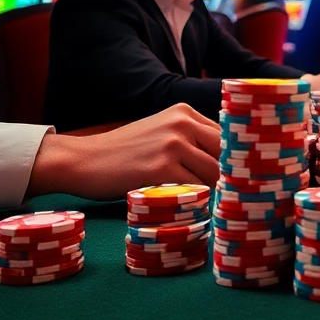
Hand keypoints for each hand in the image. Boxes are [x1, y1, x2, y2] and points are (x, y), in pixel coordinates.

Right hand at [26, 104, 220, 200]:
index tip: (237, 176)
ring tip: (209, 203)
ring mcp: (172, 145)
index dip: (234, 159)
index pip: (227, 136)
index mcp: (184, 112)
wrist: (82, 160)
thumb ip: (191, 139)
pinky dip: (198, 201)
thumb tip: (230, 162)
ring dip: (215, 191)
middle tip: (229, 194)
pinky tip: (191, 207)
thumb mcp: (160, 132)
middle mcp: (182, 124)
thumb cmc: (124, 152)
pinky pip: (195, 189)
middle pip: (226, 154)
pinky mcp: (161, 169)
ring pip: (215, 174)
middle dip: (230, 176)